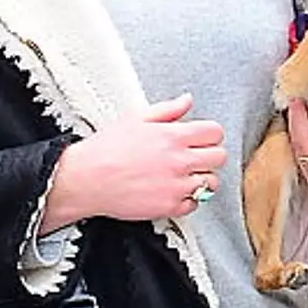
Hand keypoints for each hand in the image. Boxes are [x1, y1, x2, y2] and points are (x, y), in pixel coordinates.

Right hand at [42, 94, 226, 228]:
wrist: (88, 179)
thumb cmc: (106, 149)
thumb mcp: (135, 118)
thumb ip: (167, 110)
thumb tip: (186, 101)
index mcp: (173, 136)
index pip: (215, 132)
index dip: (210, 135)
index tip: (202, 139)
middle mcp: (179, 161)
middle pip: (219, 157)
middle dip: (210, 155)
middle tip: (196, 157)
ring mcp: (176, 185)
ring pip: (211, 183)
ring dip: (202, 178)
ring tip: (186, 176)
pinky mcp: (169, 206)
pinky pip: (195, 204)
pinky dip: (188, 199)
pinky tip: (174, 191)